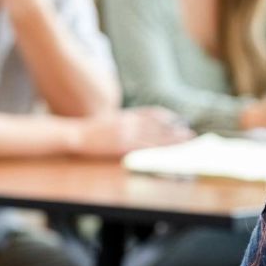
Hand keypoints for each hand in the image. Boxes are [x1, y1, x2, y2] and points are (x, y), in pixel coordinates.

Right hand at [73, 107, 193, 157]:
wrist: (74, 134)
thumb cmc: (88, 131)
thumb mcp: (107, 121)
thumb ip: (123, 121)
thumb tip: (136, 126)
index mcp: (124, 115)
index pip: (150, 113)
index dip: (166, 117)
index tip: (178, 118)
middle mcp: (129, 123)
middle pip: (158, 126)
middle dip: (176, 130)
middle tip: (192, 135)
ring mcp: (127, 134)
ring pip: (156, 138)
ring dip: (173, 141)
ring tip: (188, 143)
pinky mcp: (123, 147)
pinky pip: (146, 149)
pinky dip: (159, 151)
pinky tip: (169, 152)